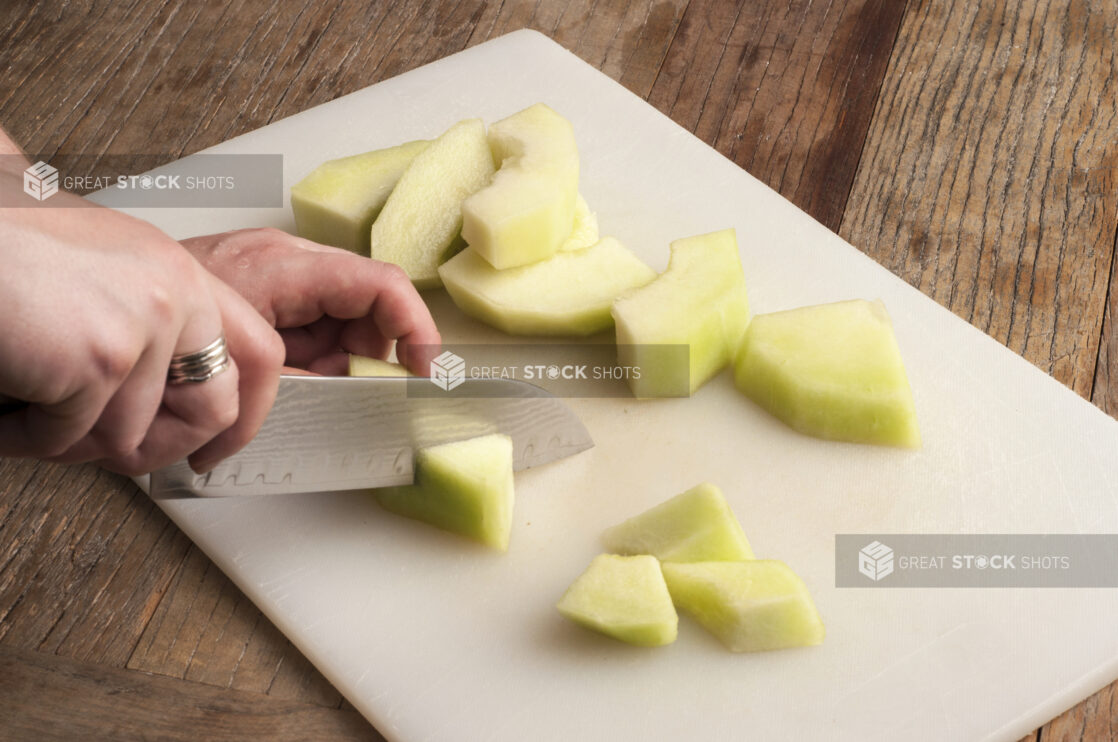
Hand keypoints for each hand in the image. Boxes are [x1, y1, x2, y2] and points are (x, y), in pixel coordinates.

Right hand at [0, 173, 284, 474]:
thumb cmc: (2, 240)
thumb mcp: (105, 267)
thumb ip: (150, 323)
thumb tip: (165, 396)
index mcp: (181, 273)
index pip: (260, 355)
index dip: (245, 416)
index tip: (218, 448)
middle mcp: (175, 296)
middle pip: (211, 412)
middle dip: (157, 449)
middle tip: (109, 453)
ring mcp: (144, 328)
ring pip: (127, 435)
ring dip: (68, 438)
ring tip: (28, 402)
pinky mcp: (100, 360)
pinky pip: (68, 437)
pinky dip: (23, 435)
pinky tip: (4, 405)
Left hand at [179, 227, 440, 375]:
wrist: (103, 302)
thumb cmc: (156, 319)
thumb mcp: (238, 363)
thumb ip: (302, 379)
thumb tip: (348, 396)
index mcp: (287, 267)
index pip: (381, 285)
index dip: (415, 327)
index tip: (424, 369)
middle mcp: (289, 263)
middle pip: (368, 307)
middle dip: (370, 357)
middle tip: (347, 397)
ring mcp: (279, 277)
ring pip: (344, 322)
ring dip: (339, 364)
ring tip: (302, 394)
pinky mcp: (268, 293)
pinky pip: (315, 327)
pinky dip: (314, 361)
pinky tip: (288, 384)